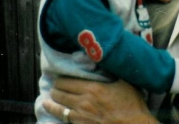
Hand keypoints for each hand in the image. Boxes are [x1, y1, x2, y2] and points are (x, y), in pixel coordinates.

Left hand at [43, 78, 158, 123]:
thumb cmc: (132, 104)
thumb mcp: (124, 82)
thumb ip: (112, 72)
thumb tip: (105, 60)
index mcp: (92, 88)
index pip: (66, 81)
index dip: (60, 79)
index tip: (59, 77)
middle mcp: (83, 102)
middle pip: (59, 94)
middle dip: (55, 90)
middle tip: (54, 87)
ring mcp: (81, 117)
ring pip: (58, 109)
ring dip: (51, 104)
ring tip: (46, 101)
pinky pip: (65, 121)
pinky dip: (58, 117)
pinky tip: (56, 116)